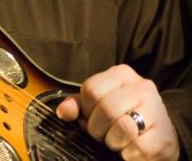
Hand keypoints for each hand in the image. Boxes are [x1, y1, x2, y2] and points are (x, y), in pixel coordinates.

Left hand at [56, 64, 179, 159]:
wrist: (161, 130)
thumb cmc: (123, 113)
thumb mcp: (100, 102)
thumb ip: (78, 104)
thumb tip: (62, 111)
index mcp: (121, 74)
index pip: (91, 89)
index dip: (86, 110)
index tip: (90, 118)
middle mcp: (140, 87)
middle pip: (106, 109)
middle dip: (97, 128)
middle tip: (101, 134)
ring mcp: (155, 109)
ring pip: (122, 127)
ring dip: (112, 141)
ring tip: (116, 141)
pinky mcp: (164, 135)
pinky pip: (138, 147)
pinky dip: (128, 154)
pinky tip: (130, 149)